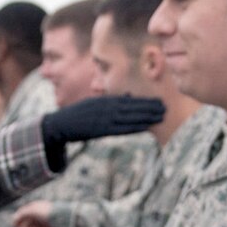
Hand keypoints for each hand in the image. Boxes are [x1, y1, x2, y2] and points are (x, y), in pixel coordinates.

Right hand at [13, 201, 57, 226]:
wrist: (66, 219)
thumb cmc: (49, 213)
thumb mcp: (33, 211)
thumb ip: (22, 214)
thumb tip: (13, 219)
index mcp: (34, 207)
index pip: (21, 214)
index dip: (17, 220)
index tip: (15, 226)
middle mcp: (38, 215)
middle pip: (26, 223)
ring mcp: (43, 222)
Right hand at [40, 95, 164, 146]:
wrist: (60, 125)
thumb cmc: (78, 116)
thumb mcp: (95, 104)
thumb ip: (111, 102)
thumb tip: (127, 96)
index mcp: (105, 100)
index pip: (129, 100)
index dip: (145, 100)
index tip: (158, 100)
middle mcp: (106, 107)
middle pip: (132, 106)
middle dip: (149, 107)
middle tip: (165, 107)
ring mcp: (104, 118)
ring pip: (130, 117)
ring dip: (146, 117)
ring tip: (160, 116)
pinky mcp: (101, 129)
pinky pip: (121, 128)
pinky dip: (134, 127)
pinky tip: (146, 127)